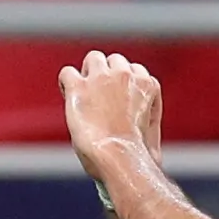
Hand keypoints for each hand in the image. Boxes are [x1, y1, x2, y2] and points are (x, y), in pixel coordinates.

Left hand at [60, 50, 164, 169]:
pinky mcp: (79, 86)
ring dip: (88, 73)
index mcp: (147, 85)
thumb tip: (137, 121)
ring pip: (93, 59)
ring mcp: (101, 78)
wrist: (120, 159)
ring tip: (84, 94)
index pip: (137, 72)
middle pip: (115, 60)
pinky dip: (66, 84)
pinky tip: (68, 96)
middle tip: (100, 96)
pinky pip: (68, 72)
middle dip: (108, 74)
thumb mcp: (151, 131)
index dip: (126, 86)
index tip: (120, 100)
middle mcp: (125, 75)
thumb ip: (145, 115)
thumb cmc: (138, 156)